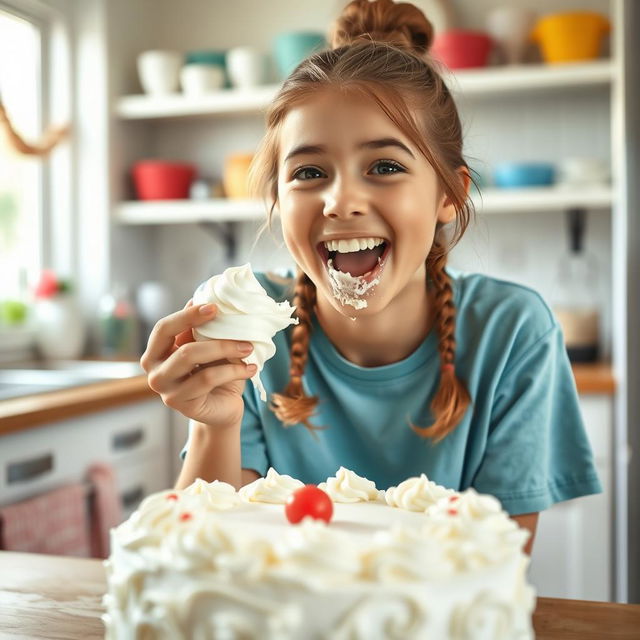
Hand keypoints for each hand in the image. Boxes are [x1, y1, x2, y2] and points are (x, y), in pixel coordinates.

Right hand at [140, 301, 256, 428]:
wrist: (222, 407)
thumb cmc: (214, 372)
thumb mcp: (208, 347)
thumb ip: (201, 328)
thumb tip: (202, 297)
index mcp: (155, 352)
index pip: (164, 329)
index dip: (187, 316)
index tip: (215, 307)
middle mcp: (154, 372)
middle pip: (182, 348)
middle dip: (216, 339)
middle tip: (243, 334)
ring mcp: (166, 391)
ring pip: (194, 363)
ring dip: (227, 352)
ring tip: (249, 349)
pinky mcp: (182, 404)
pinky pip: (208, 379)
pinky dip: (233, 371)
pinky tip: (250, 368)